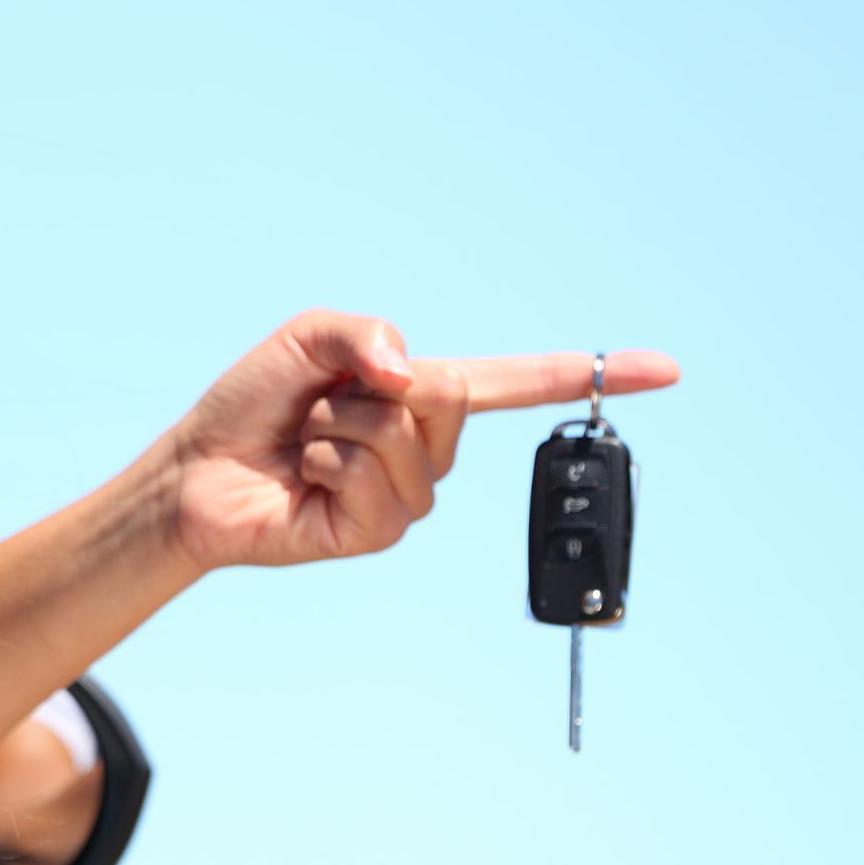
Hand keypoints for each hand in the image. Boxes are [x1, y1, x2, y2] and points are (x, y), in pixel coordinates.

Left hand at [161, 310, 679, 572]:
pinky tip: (306, 477)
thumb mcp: (307, 338)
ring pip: (405, 436)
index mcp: (423, 395)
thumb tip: (413, 378)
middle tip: (323, 403)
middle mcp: (426, 447)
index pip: (519, 383)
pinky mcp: (377, 531)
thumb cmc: (253, 403)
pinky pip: (374, 479)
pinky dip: (328, 461)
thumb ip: (367, 334)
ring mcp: (406, 495)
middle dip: (376, 385)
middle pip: (453, 396)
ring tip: (309, 440)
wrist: (198, 470)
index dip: (590, 374)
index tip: (665, 369)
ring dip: (340, 424)